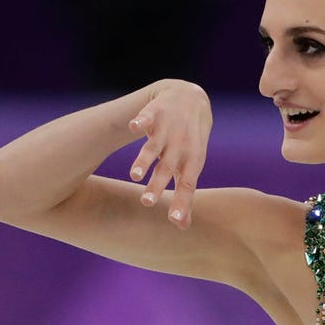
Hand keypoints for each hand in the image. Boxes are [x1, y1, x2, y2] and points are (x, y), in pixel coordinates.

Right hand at [127, 80, 211, 228]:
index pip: (188, 184)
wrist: (191, 97)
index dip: (182, 202)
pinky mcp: (155, 112)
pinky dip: (140, 121)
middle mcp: (181, 145)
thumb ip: (185, 194)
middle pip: (168, 168)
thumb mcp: (191, 165)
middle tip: (146, 203)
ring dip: (145, 159)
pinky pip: (147, 116)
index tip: (174, 221)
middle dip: (157, 185)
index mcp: (192, 160)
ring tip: (134, 175)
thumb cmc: (189, 141)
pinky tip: (132, 126)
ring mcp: (168, 127)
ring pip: (155, 146)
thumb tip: (181, 226)